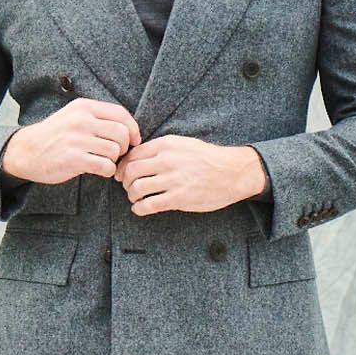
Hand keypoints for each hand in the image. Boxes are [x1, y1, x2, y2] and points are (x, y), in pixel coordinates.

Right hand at [2, 99, 139, 182]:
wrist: (26, 151)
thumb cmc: (54, 135)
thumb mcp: (74, 116)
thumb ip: (98, 118)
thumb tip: (129, 129)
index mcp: (84, 107)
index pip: (121, 114)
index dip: (133, 129)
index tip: (133, 141)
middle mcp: (81, 120)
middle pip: (122, 133)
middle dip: (125, 147)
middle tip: (117, 155)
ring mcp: (77, 139)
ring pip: (115, 150)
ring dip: (114, 160)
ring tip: (103, 162)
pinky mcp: (74, 159)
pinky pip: (105, 166)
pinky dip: (107, 171)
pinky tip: (99, 170)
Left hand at [115, 135, 265, 214]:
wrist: (232, 172)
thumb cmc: (208, 159)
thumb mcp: (183, 144)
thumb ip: (162, 150)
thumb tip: (138, 158)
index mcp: (166, 145)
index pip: (133, 155)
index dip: (123, 167)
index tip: (123, 175)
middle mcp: (167, 160)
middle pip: (131, 171)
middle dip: (125, 182)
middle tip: (128, 188)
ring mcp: (173, 179)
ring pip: (137, 188)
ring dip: (132, 196)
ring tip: (136, 199)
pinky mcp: (178, 198)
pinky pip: (149, 204)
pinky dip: (139, 208)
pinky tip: (140, 209)